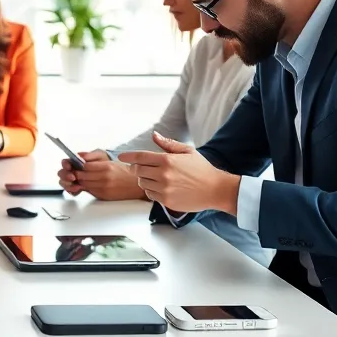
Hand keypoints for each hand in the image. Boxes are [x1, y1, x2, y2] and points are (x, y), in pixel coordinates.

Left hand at [58, 151, 145, 200]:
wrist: (136, 185)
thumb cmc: (124, 172)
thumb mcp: (111, 161)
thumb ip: (94, 158)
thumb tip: (80, 156)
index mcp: (106, 167)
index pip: (85, 166)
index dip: (78, 166)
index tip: (76, 164)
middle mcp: (105, 178)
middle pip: (82, 176)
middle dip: (76, 174)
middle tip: (74, 172)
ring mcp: (104, 188)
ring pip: (84, 184)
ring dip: (80, 181)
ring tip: (80, 177)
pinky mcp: (104, 196)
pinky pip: (90, 191)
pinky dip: (86, 187)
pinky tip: (88, 184)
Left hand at [116, 132, 239, 213]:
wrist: (215, 189)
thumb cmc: (202, 169)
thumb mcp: (187, 151)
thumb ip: (168, 144)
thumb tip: (154, 135)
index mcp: (167, 160)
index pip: (140, 157)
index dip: (128, 156)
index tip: (121, 156)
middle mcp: (163, 174)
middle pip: (137, 170)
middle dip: (135, 168)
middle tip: (140, 168)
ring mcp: (164, 189)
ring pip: (142, 183)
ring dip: (144, 180)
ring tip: (155, 178)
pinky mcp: (166, 201)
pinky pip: (150, 194)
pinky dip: (151, 190)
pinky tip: (160, 187)